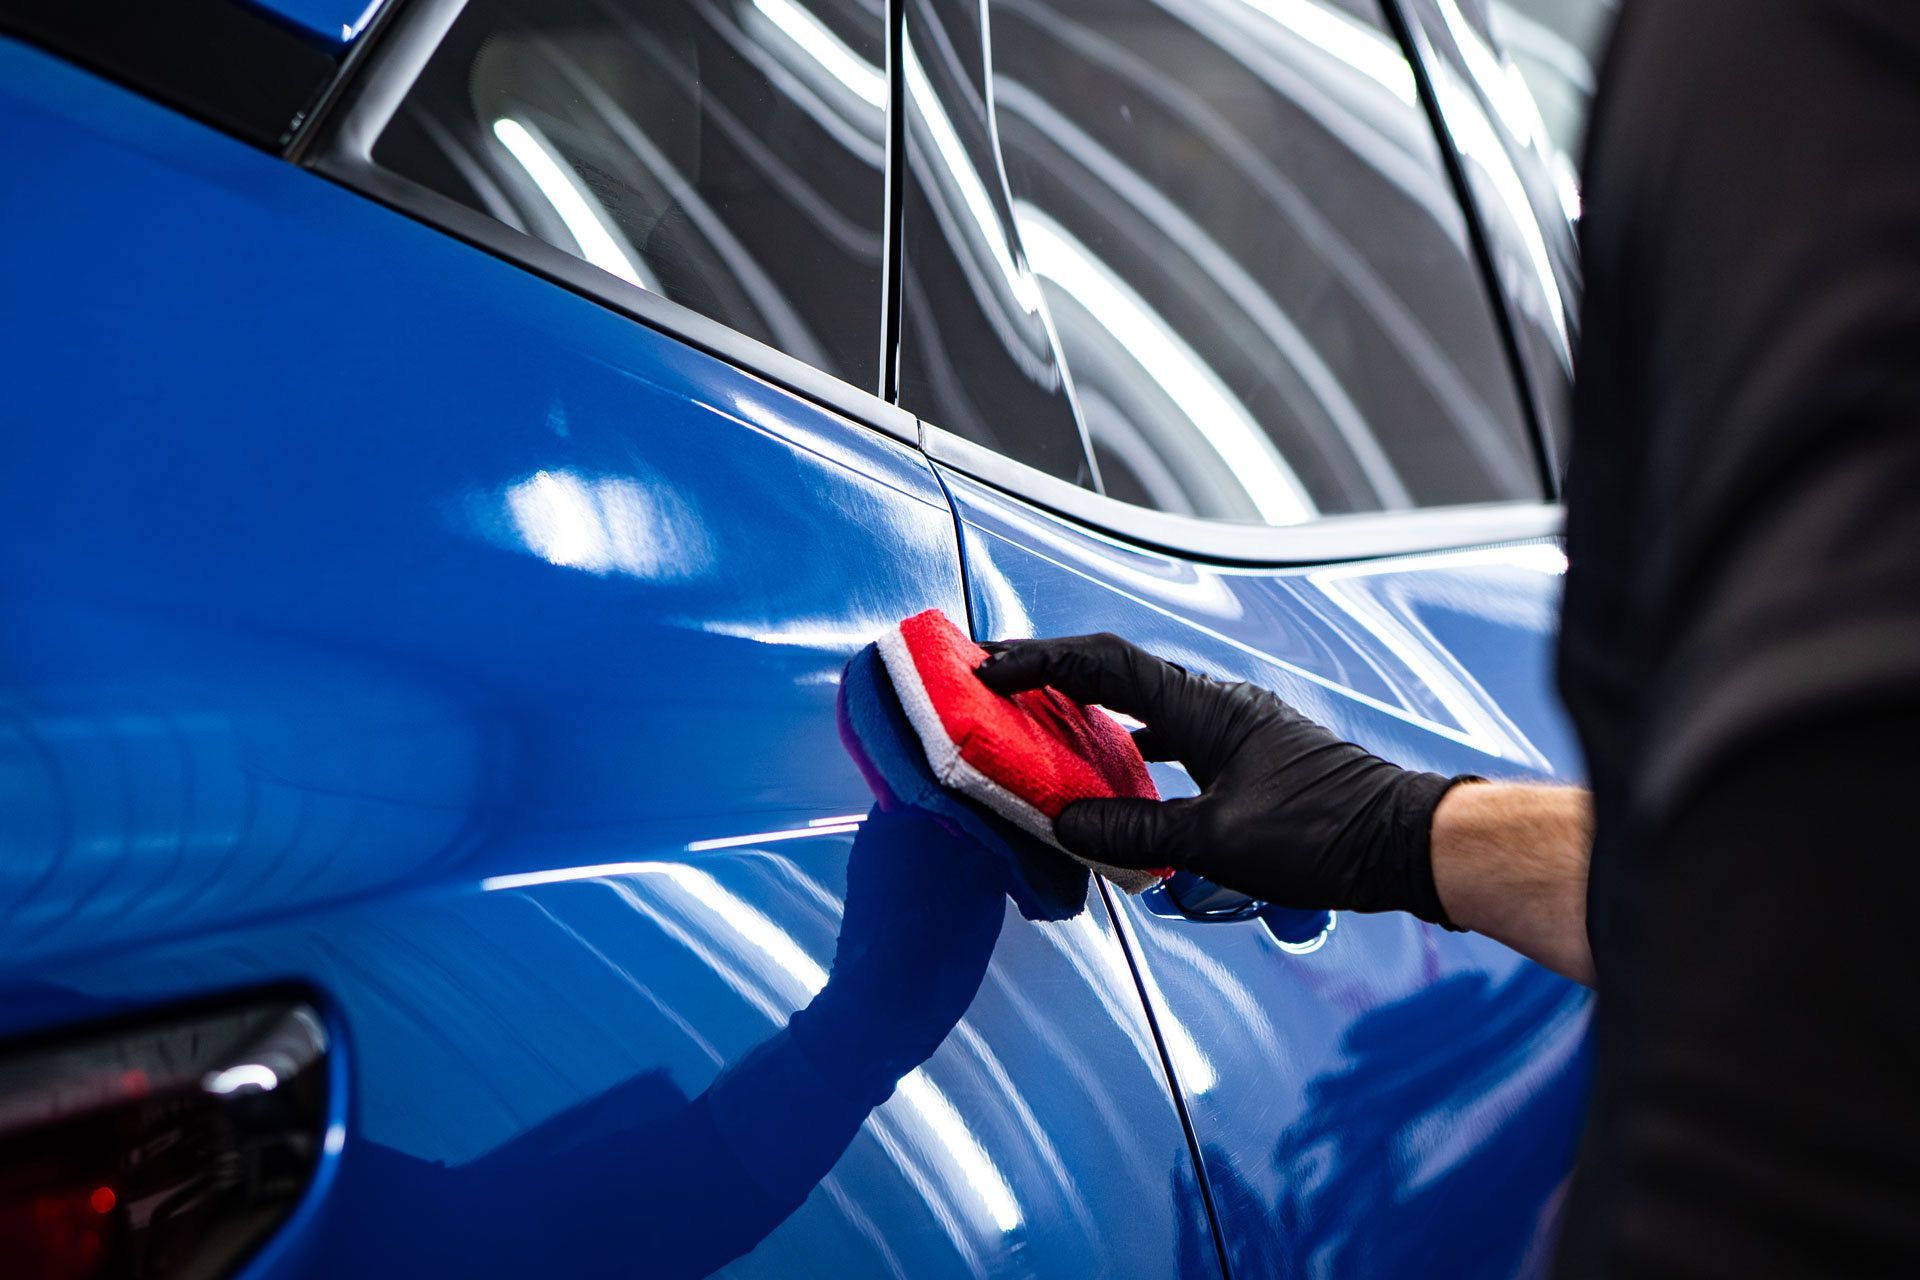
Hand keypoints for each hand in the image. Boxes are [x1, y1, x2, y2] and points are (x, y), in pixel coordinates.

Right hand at [977, 633, 1465, 924]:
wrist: (1407, 843)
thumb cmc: (1325, 836)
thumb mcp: (1218, 842)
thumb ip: (1135, 832)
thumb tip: (1066, 822)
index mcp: (1205, 709)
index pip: (1104, 665)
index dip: (1040, 662)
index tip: (986, 667)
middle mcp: (1217, 706)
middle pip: (1117, 676)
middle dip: (1052, 679)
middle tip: (994, 688)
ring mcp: (1235, 728)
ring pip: (1143, 707)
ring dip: (1089, 714)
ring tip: (1037, 729)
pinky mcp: (1248, 756)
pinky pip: (1170, 738)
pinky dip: (1129, 748)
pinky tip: (1113, 775)